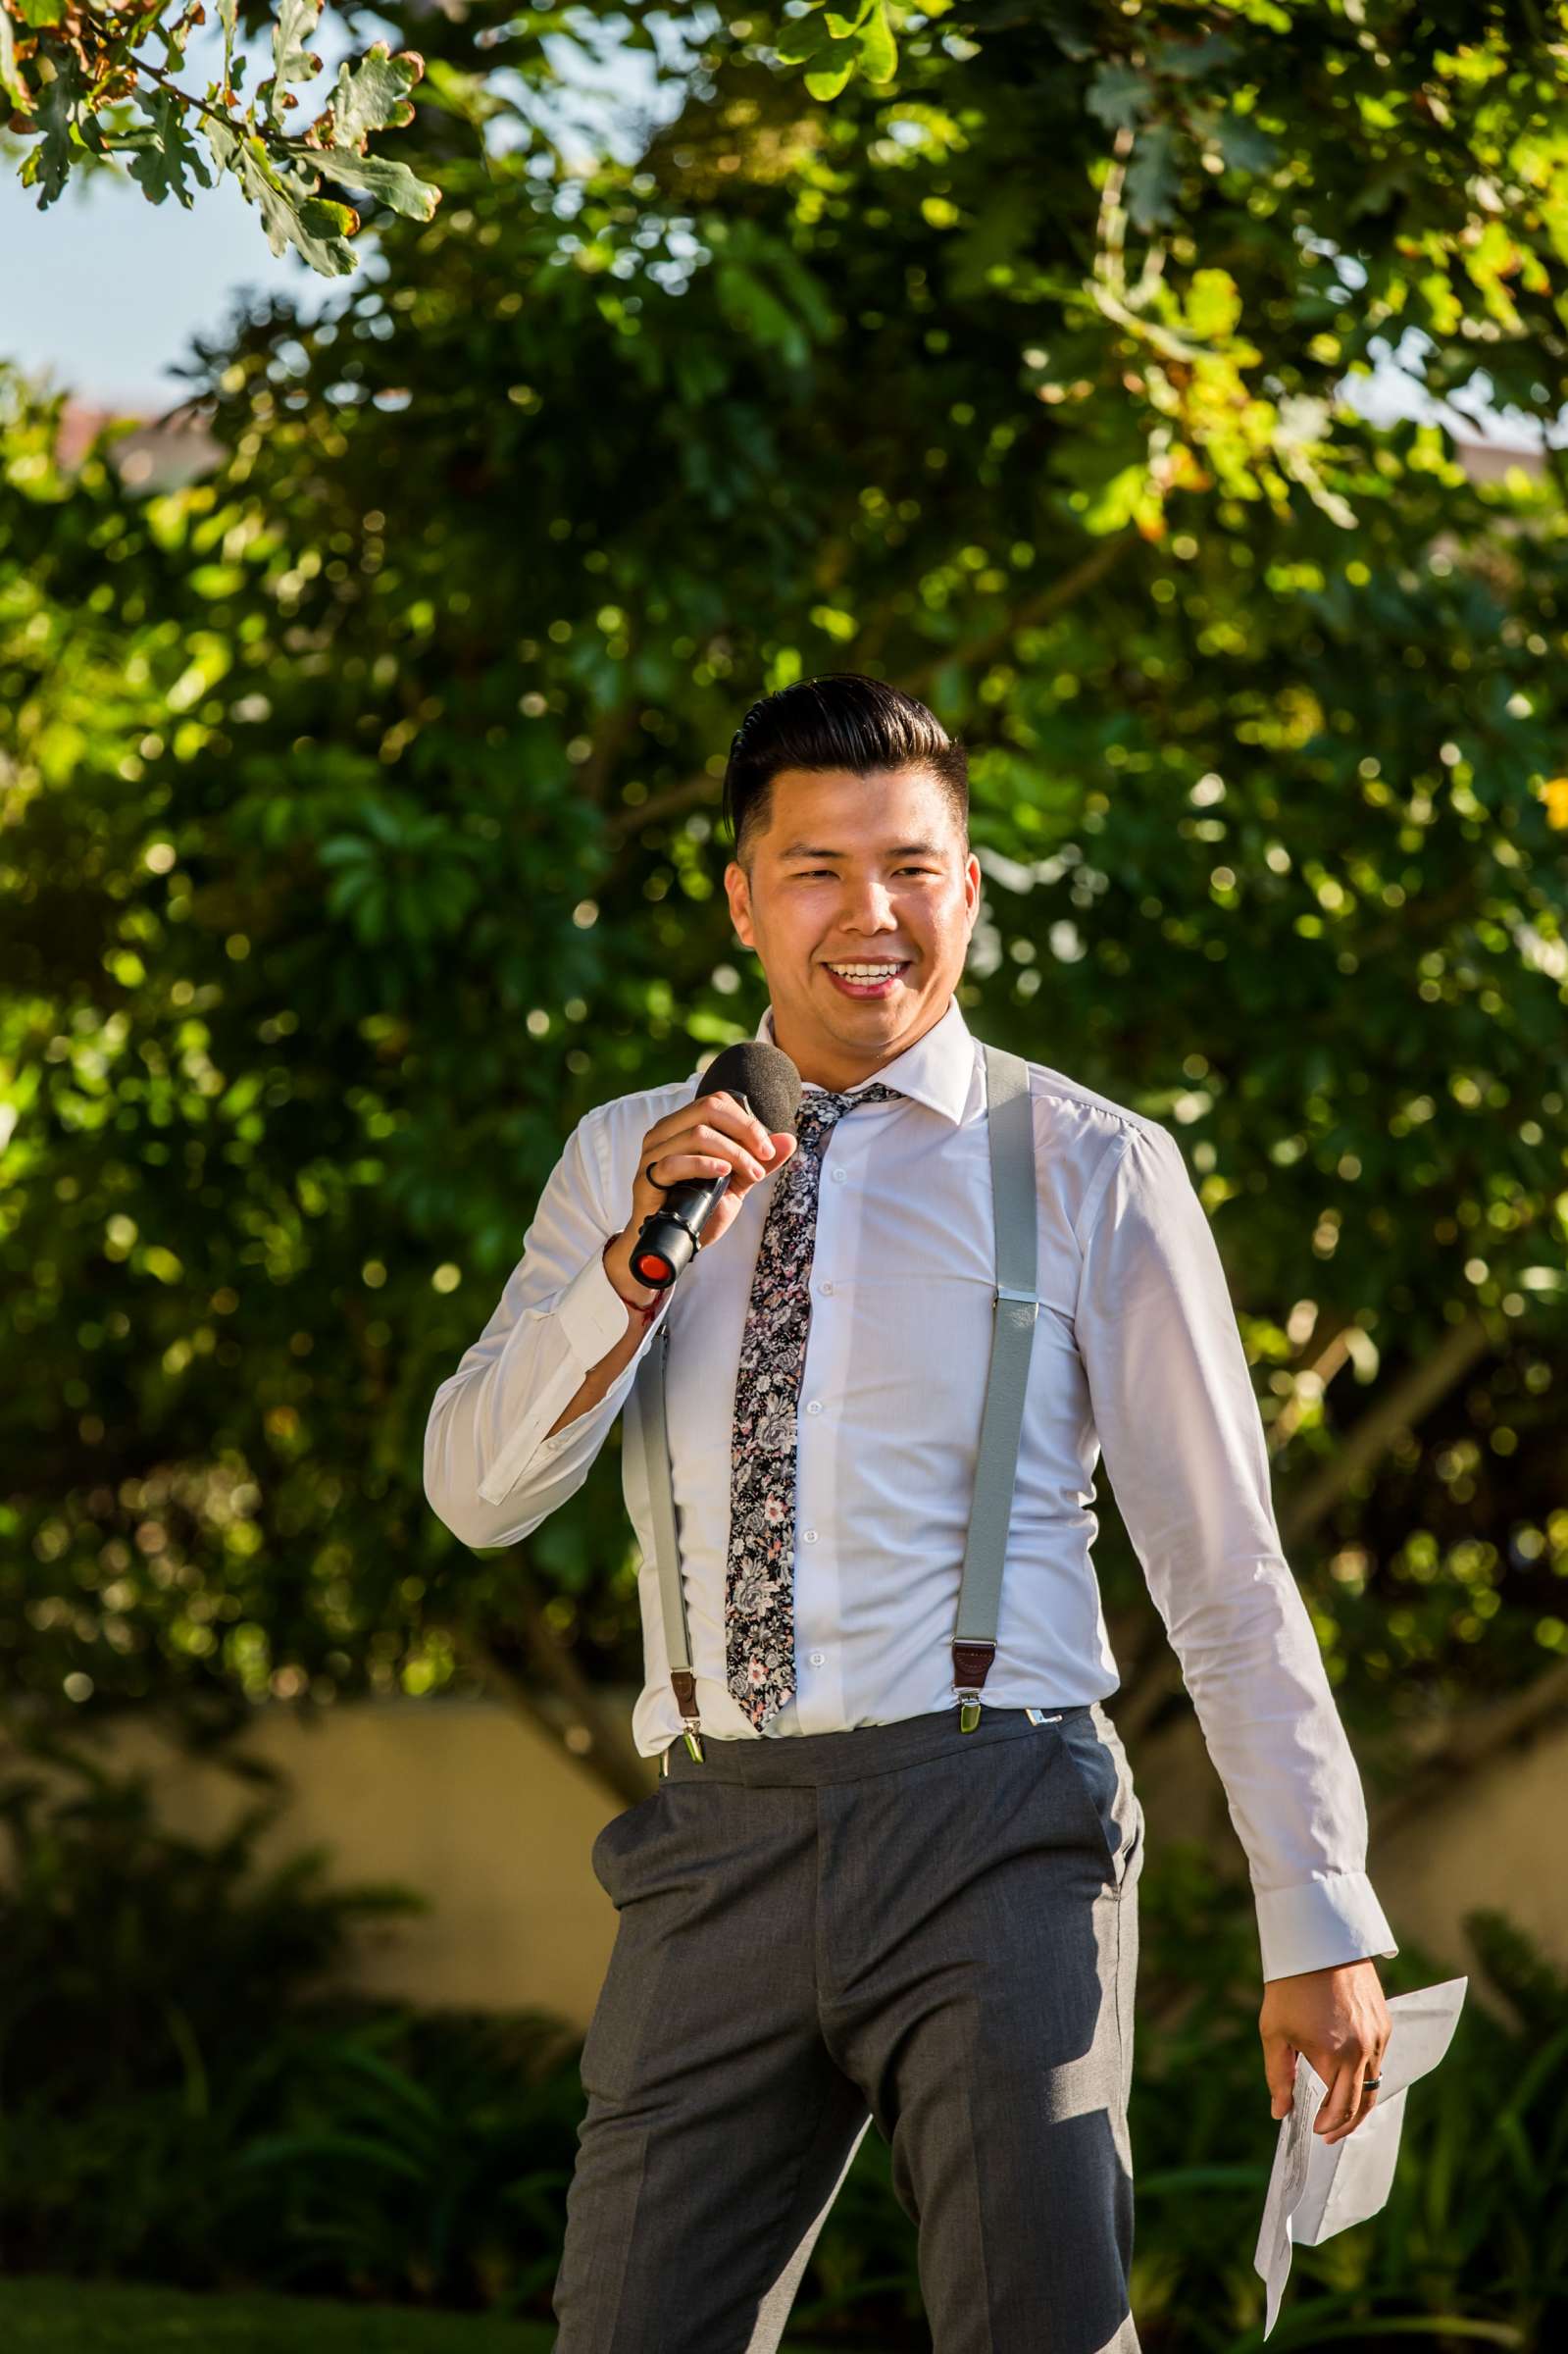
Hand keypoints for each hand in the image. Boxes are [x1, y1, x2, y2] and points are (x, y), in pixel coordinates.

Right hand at [604, 1090, 797, 1303]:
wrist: (677, 1241)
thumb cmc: (702, 1207)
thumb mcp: (738, 1181)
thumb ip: (759, 1160)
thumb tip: (789, 1140)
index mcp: (683, 1125)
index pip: (717, 1102)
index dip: (747, 1121)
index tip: (766, 1149)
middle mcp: (665, 1132)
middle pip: (708, 1108)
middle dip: (745, 1131)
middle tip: (763, 1157)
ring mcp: (653, 1153)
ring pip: (697, 1134)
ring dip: (733, 1153)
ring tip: (750, 1174)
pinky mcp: (647, 1178)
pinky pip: (675, 1162)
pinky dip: (705, 1165)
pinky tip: (723, 1174)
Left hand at [1260, 1957, 1389, 2142]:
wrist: (1317, 1942)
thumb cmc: (1289, 1986)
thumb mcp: (1274, 2032)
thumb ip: (1278, 2076)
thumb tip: (1280, 2112)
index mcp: (1335, 2056)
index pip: (1339, 2108)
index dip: (1328, 2125)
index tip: (1316, 2131)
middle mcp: (1363, 2050)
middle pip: (1362, 2104)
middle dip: (1345, 2124)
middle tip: (1328, 2134)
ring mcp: (1379, 2036)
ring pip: (1375, 2084)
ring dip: (1359, 2102)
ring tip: (1339, 2111)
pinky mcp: (1385, 2022)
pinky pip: (1379, 2060)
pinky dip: (1366, 2076)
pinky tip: (1348, 2077)